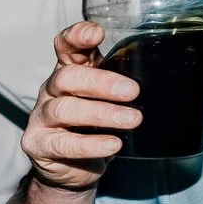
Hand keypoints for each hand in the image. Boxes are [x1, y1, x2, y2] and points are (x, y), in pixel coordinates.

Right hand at [22, 22, 140, 191]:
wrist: (71, 169)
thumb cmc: (93, 128)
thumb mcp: (108, 102)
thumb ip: (123, 86)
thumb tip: (165, 76)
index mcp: (69, 73)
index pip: (65, 46)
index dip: (76, 36)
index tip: (97, 34)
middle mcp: (51, 91)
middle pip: (67, 77)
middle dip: (100, 82)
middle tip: (132, 92)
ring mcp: (40, 118)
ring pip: (64, 109)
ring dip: (101, 113)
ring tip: (132, 120)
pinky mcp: (37, 145)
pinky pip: (62, 143)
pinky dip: (91, 144)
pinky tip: (113, 144)